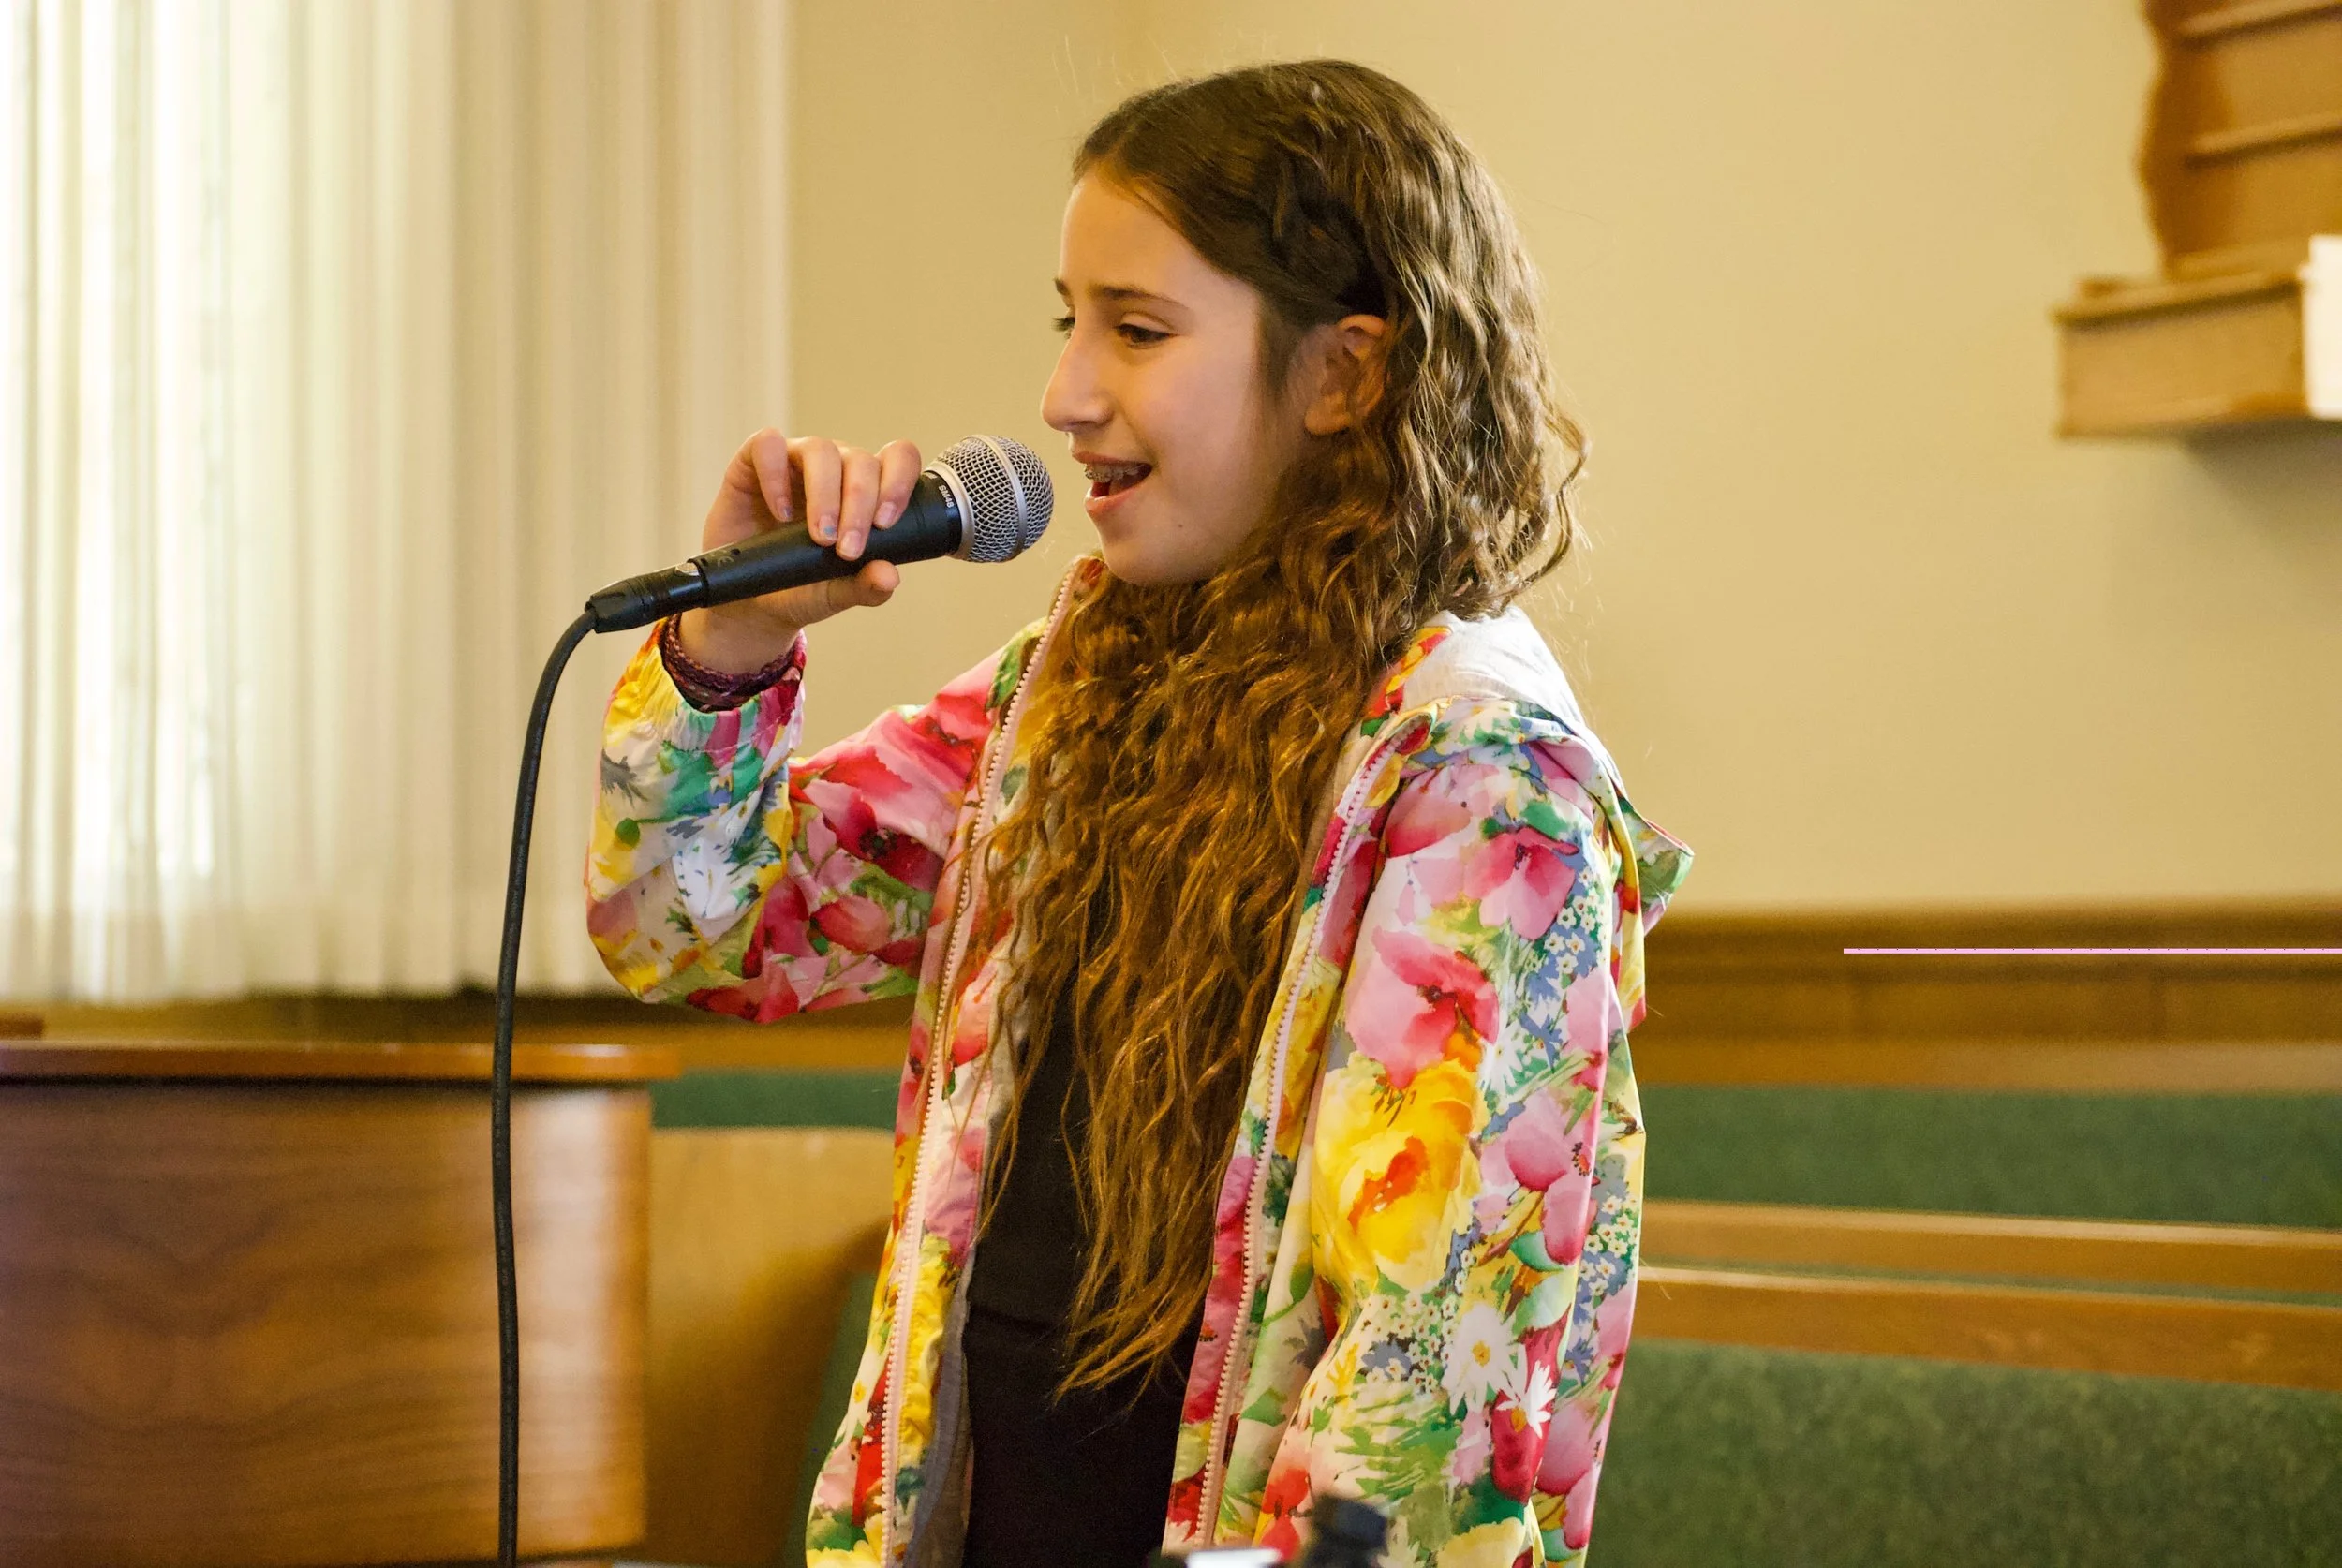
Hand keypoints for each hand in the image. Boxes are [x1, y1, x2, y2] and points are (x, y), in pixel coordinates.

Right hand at [677, 428, 922, 673]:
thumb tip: (889, 576)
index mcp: (867, 489)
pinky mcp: (754, 461)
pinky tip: (781, 513)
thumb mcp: (835, 593)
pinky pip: (768, 446)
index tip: (886, 524)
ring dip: (824, 494)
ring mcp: (795, 460)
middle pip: (860, 461)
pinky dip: (775, 477)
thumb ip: (866, 586)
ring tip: (820, 536)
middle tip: (848, 549)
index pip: (898, 459)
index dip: (899, 482)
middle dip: (859, 504)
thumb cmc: (800, 587)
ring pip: (820, 450)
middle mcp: (836, 468)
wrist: (749, 602)